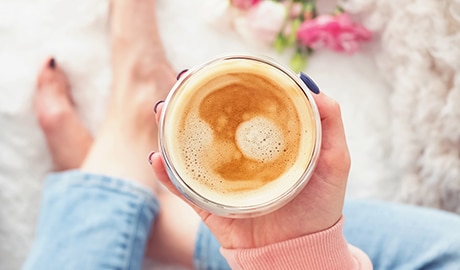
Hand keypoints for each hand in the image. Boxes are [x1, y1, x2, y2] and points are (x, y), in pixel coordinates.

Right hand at [150, 92, 349, 248]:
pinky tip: (157, 158)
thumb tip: (307, 82)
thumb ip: (329, 120)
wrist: (302, 251)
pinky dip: (166, 174)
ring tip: (161, 111)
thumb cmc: (321, 207)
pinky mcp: (209, 205)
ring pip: (189, 151)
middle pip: (210, 125)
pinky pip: (183, 187)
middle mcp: (239, 158)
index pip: (241, 110)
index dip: (226, 88)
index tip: (215, 69)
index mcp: (264, 145)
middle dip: (190, 103)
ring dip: (170, 130)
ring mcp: (222, 181)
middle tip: (181, 83)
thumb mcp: (335, 159)